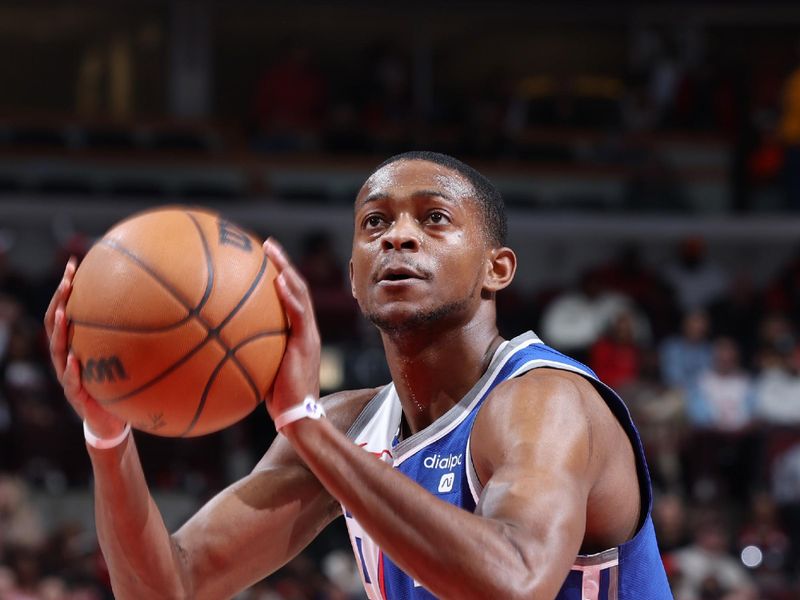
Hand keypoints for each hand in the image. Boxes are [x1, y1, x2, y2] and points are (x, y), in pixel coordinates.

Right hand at [43, 258, 126, 438]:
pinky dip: (72, 371)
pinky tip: (76, 360)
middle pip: (56, 323)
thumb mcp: (130, 358)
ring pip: (57, 350)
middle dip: (59, 300)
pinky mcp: (75, 396)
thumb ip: (139, 338)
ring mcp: (68, 375)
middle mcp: (68, 355)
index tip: (74, 263)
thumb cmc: (121, 385)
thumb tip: (173, 311)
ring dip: (59, 330)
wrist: (113, 421)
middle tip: (66, 280)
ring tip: (63, 312)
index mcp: (79, 343)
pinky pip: (71, 382)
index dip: (67, 288)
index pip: (67, 309)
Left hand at [262, 238, 320, 419]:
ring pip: (301, 295)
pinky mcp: (307, 344)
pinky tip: (279, 282)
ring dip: (287, 270)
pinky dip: (291, 297)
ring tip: (273, 252)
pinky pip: (300, 315)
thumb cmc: (275, 400)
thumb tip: (214, 345)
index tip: (262, 258)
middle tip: (267, 244)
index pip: (289, 298)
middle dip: (282, 264)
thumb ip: (246, 353)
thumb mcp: (259, 370)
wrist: (297, 416)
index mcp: (296, 333)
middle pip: (296, 288)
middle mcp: (305, 329)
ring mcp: (308, 335)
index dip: (279, 275)